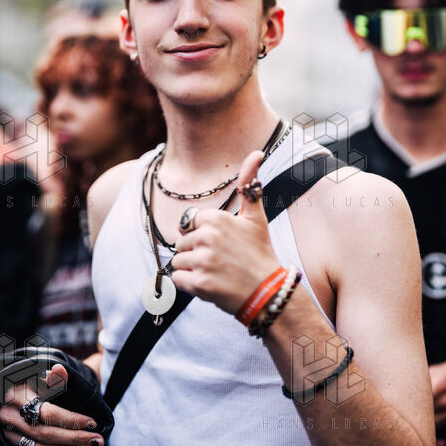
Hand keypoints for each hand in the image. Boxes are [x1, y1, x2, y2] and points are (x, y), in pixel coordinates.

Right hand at [0, 363, 104, 445]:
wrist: (13, 397)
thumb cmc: (33, 385)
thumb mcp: (41, 377)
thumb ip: (53, 378)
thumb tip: (59, 370)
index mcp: (18, 397)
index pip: (47, 413)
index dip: (71, 419)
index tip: (93, 423)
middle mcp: (10, 419)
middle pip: (46, 434)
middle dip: (75, 439)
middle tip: (98, 442)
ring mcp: (9, 437)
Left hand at [171, 150, 280, 314]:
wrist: (268, 292)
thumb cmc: (260, 253)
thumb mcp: (256, 217)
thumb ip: (249, 185)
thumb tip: (257, 153)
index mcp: (216, 219)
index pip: (188, 224)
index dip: (201, 235)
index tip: (220, 245)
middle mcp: (207, 237)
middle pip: (181, 243)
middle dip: (195, 253)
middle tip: (219, 261)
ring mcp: (202, 261)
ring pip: (178, 262)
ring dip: (192, 270)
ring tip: (216, 273)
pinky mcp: (198, 283)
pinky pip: (177, 280)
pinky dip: (189, 285)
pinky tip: (209, 284)